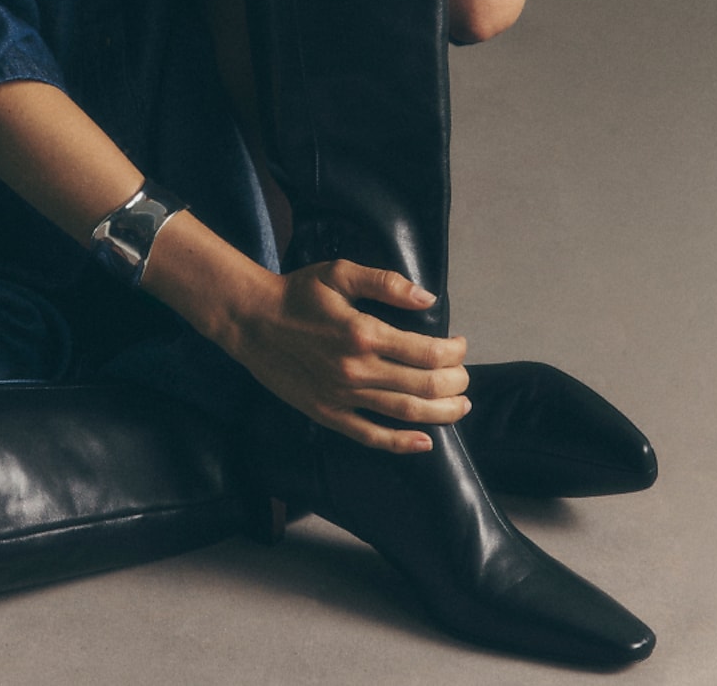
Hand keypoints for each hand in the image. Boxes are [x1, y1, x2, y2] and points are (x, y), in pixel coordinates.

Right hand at [229, 258, 469, 452]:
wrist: (252, 320)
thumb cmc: (297, 293)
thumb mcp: (339, 273)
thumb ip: (386, 282)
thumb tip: (427, 298)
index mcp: (363, 333)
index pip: (427, 352)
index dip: (453, 352)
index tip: (460, 345)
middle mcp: (357, 369)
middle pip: (424, 386)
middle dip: (455, 383)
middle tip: (465, 377)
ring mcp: (342, 396)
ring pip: (405, 412)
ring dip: (441, 413)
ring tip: (460, 407)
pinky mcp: (327, 414)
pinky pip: (370, 436)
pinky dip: (401, 443)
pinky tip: (424, 442)